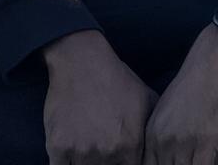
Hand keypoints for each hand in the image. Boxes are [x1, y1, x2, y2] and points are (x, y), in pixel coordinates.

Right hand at [42, 30, 157, 164]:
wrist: (82, 62)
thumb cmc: (117, 80)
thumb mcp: (148, 101)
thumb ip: (152, 131)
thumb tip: (159, 147)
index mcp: (132, 144)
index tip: (122, 160)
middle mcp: (108, 152)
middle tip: (105, 157)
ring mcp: (82, 151)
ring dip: (87, 164)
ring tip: (91, 153)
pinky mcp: (58, 147)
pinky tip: (72, 157)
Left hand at [142, 25, 217, 164]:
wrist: (217, 57)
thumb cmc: (201, 76)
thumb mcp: (172, 104)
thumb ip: (168, 127)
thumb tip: (174, 142)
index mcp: (151, 130)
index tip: (173, 163)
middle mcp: (161, 139)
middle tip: (185, 164)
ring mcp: (181, 141)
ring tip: (197, 163)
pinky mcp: (204, 141)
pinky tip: (211, 163)